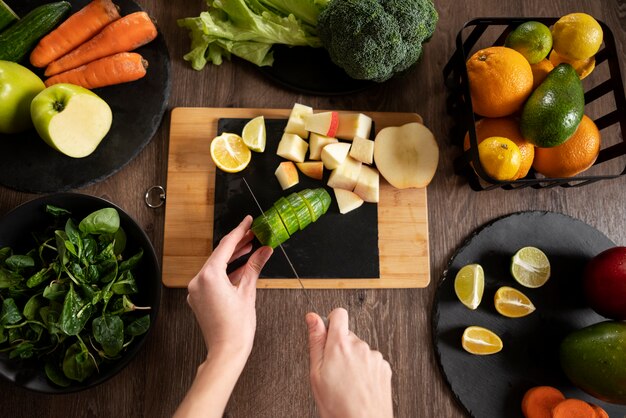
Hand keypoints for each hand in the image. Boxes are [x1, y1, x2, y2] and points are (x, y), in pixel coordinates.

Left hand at [187, 215, 272, 359]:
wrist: (226, 351)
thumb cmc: (236, 328)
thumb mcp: (248, 292)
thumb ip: (255, 266)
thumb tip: (264, 251)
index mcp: (209, 276)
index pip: (225, 246)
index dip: (239, 231)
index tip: (248, 221)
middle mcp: (198, 281)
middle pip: (219, 255)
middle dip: (237, 244)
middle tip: (252, 234)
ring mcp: (196, 290)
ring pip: (215, 266)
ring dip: (232, 257)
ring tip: (249, 248)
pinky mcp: (198, 298)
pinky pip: (212, 278)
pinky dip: (226, 271)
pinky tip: (240, 268)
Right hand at [306, 308, 393, 417]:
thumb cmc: (338, 406)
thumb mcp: (317, 373)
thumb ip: (316, 341)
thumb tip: (312, 318)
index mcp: (340, 345)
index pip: (338, 314)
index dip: (331, 322)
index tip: (327, 334)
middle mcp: (360, 346)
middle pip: (348, 336)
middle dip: (340, 348)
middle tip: (334, 371)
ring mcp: (374, 357)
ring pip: (360, 350)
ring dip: (353, 360)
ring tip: (347, 382)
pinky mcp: (384, 367)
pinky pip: (371, 361)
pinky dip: (365, 370)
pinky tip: (358, 385)